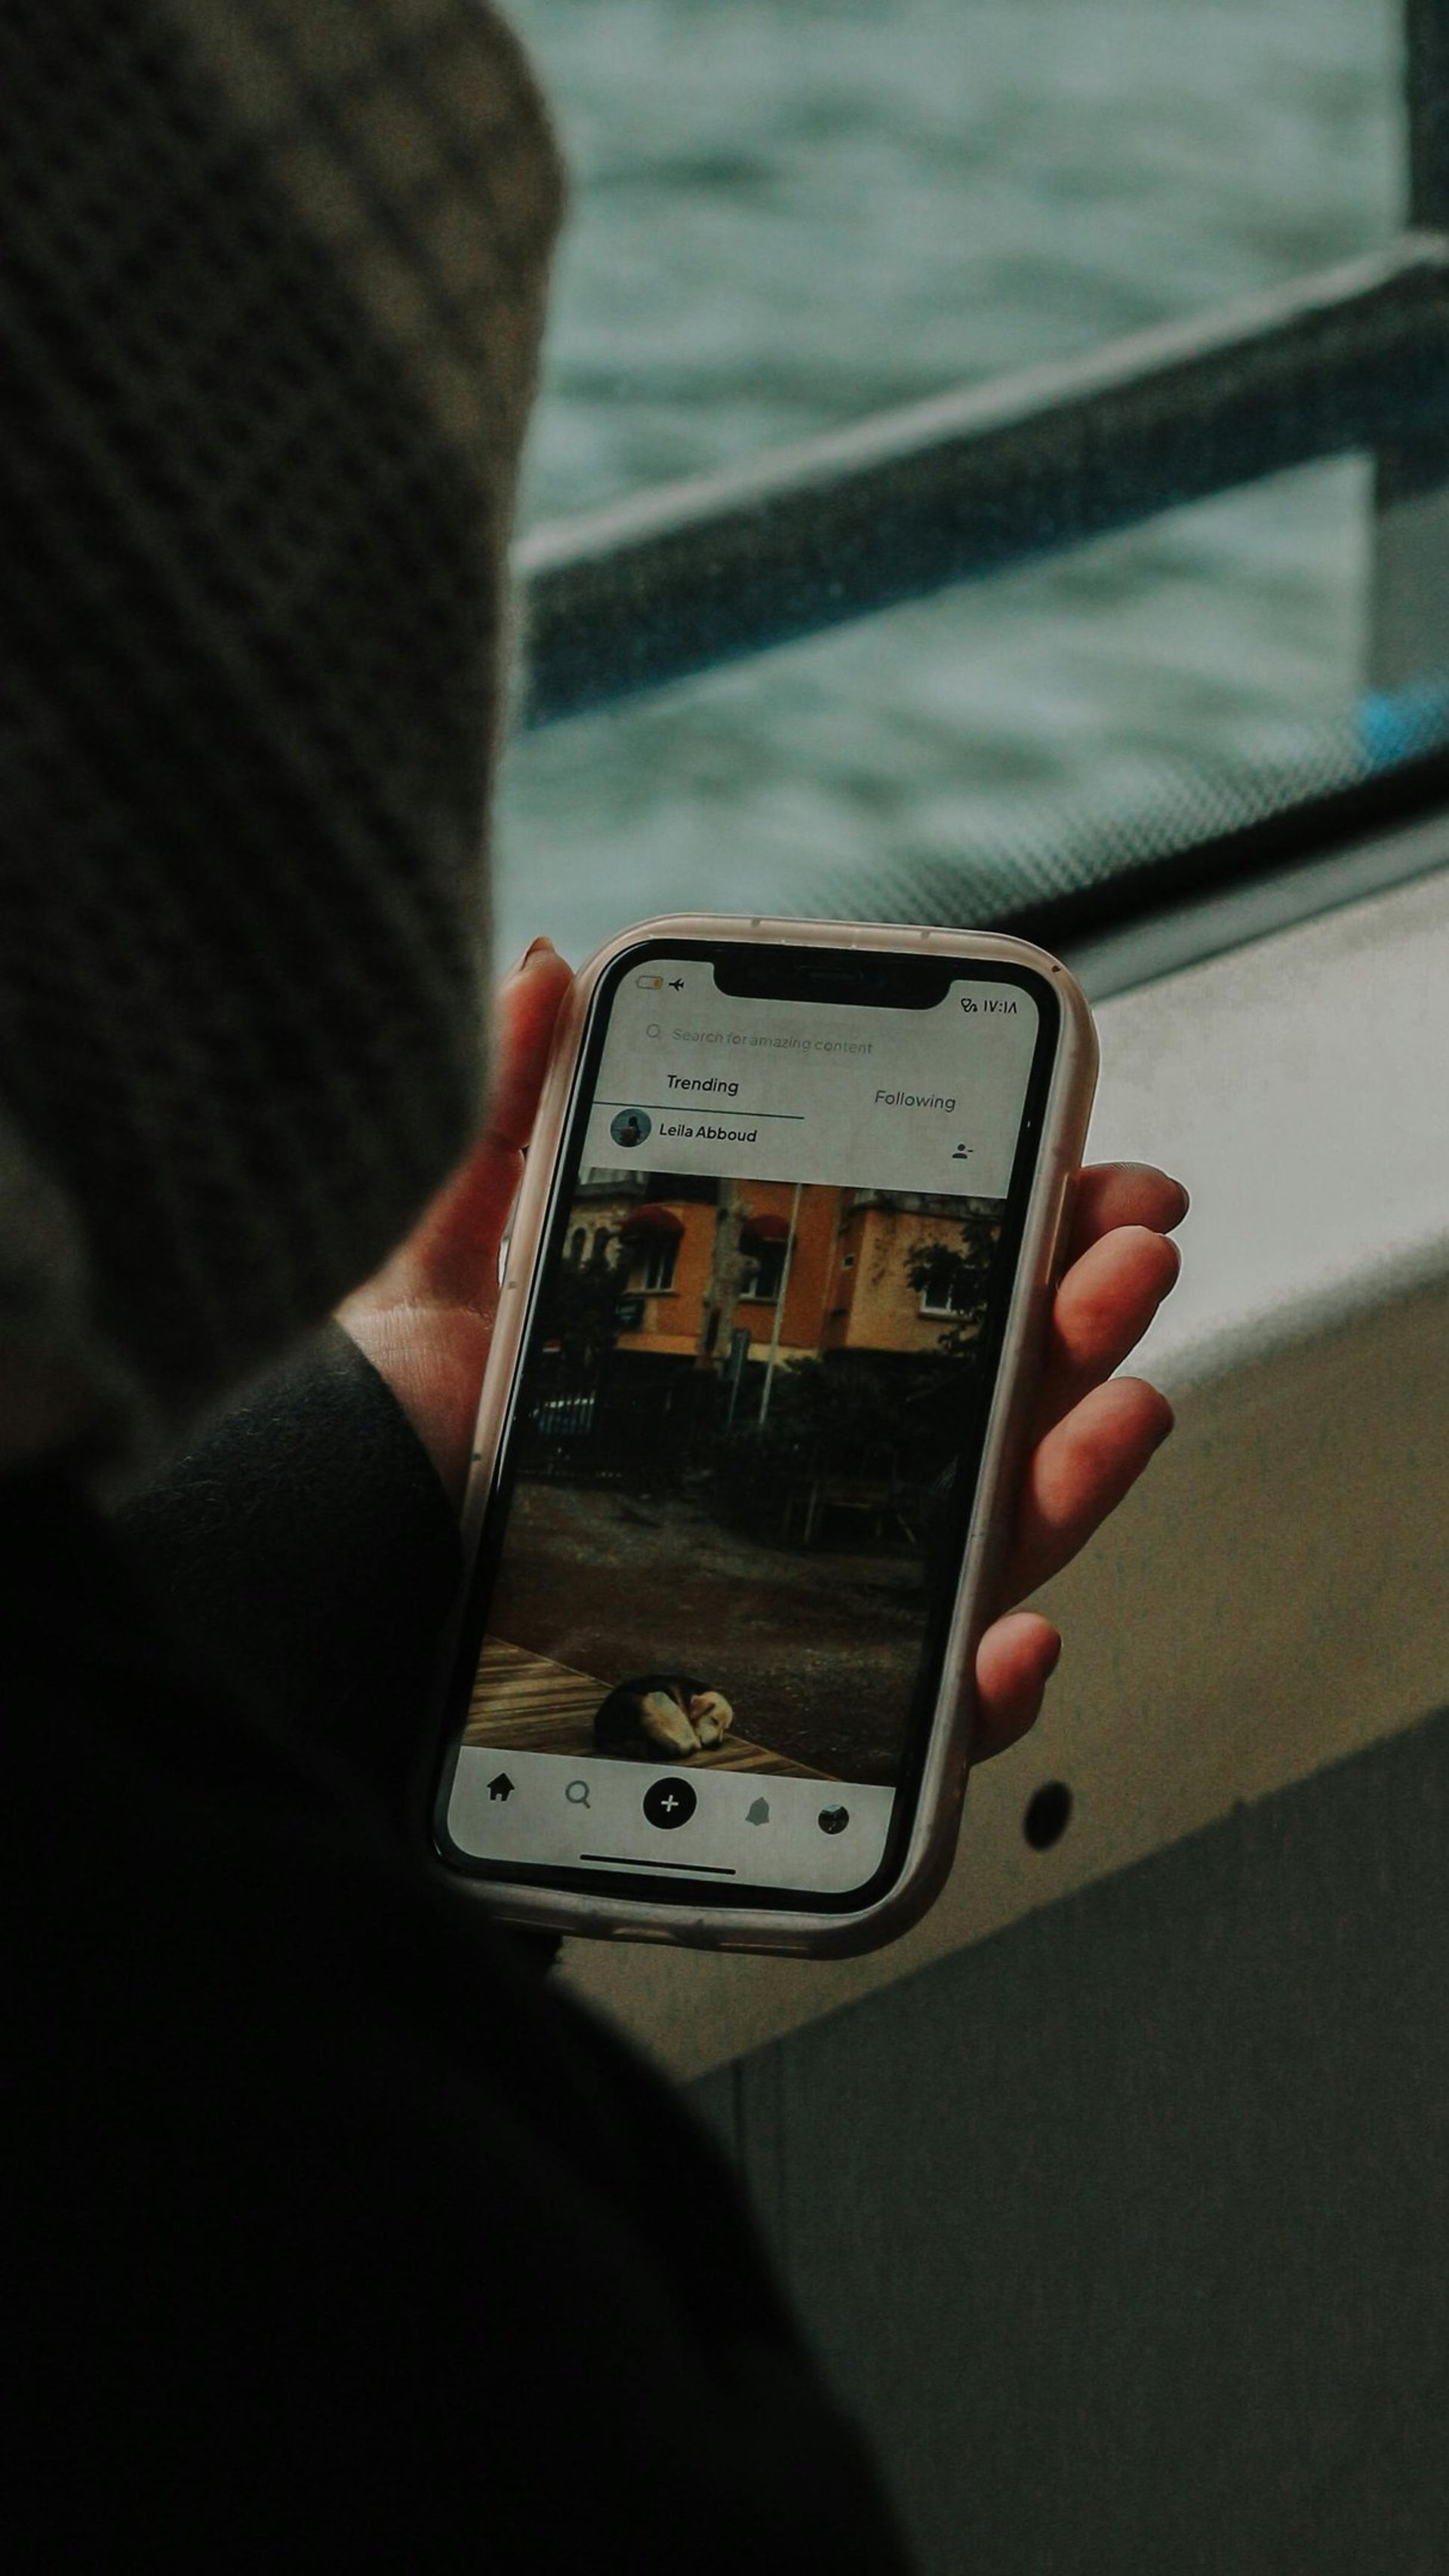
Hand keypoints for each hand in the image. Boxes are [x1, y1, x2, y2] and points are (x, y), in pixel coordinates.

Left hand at [338, 938, 1185, 1767]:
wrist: (300, 1630)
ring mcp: (800, 1605)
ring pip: (988, 1543)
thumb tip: (547, 966)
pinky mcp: (788, 1732)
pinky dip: (988, 1696)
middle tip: (1127, 1244)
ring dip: (1079, 1468)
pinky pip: (918, 1730)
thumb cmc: (361, 1466)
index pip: (912, 1288)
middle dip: (1080, 1312)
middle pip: (980, 1400)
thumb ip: (505, 1127)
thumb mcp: (430, 1277)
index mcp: (735, 1369)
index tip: (1081, 1158)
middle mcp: (786, 1481)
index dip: (1015, 1220)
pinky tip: (1013, 1638)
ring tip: (1121, 1393)